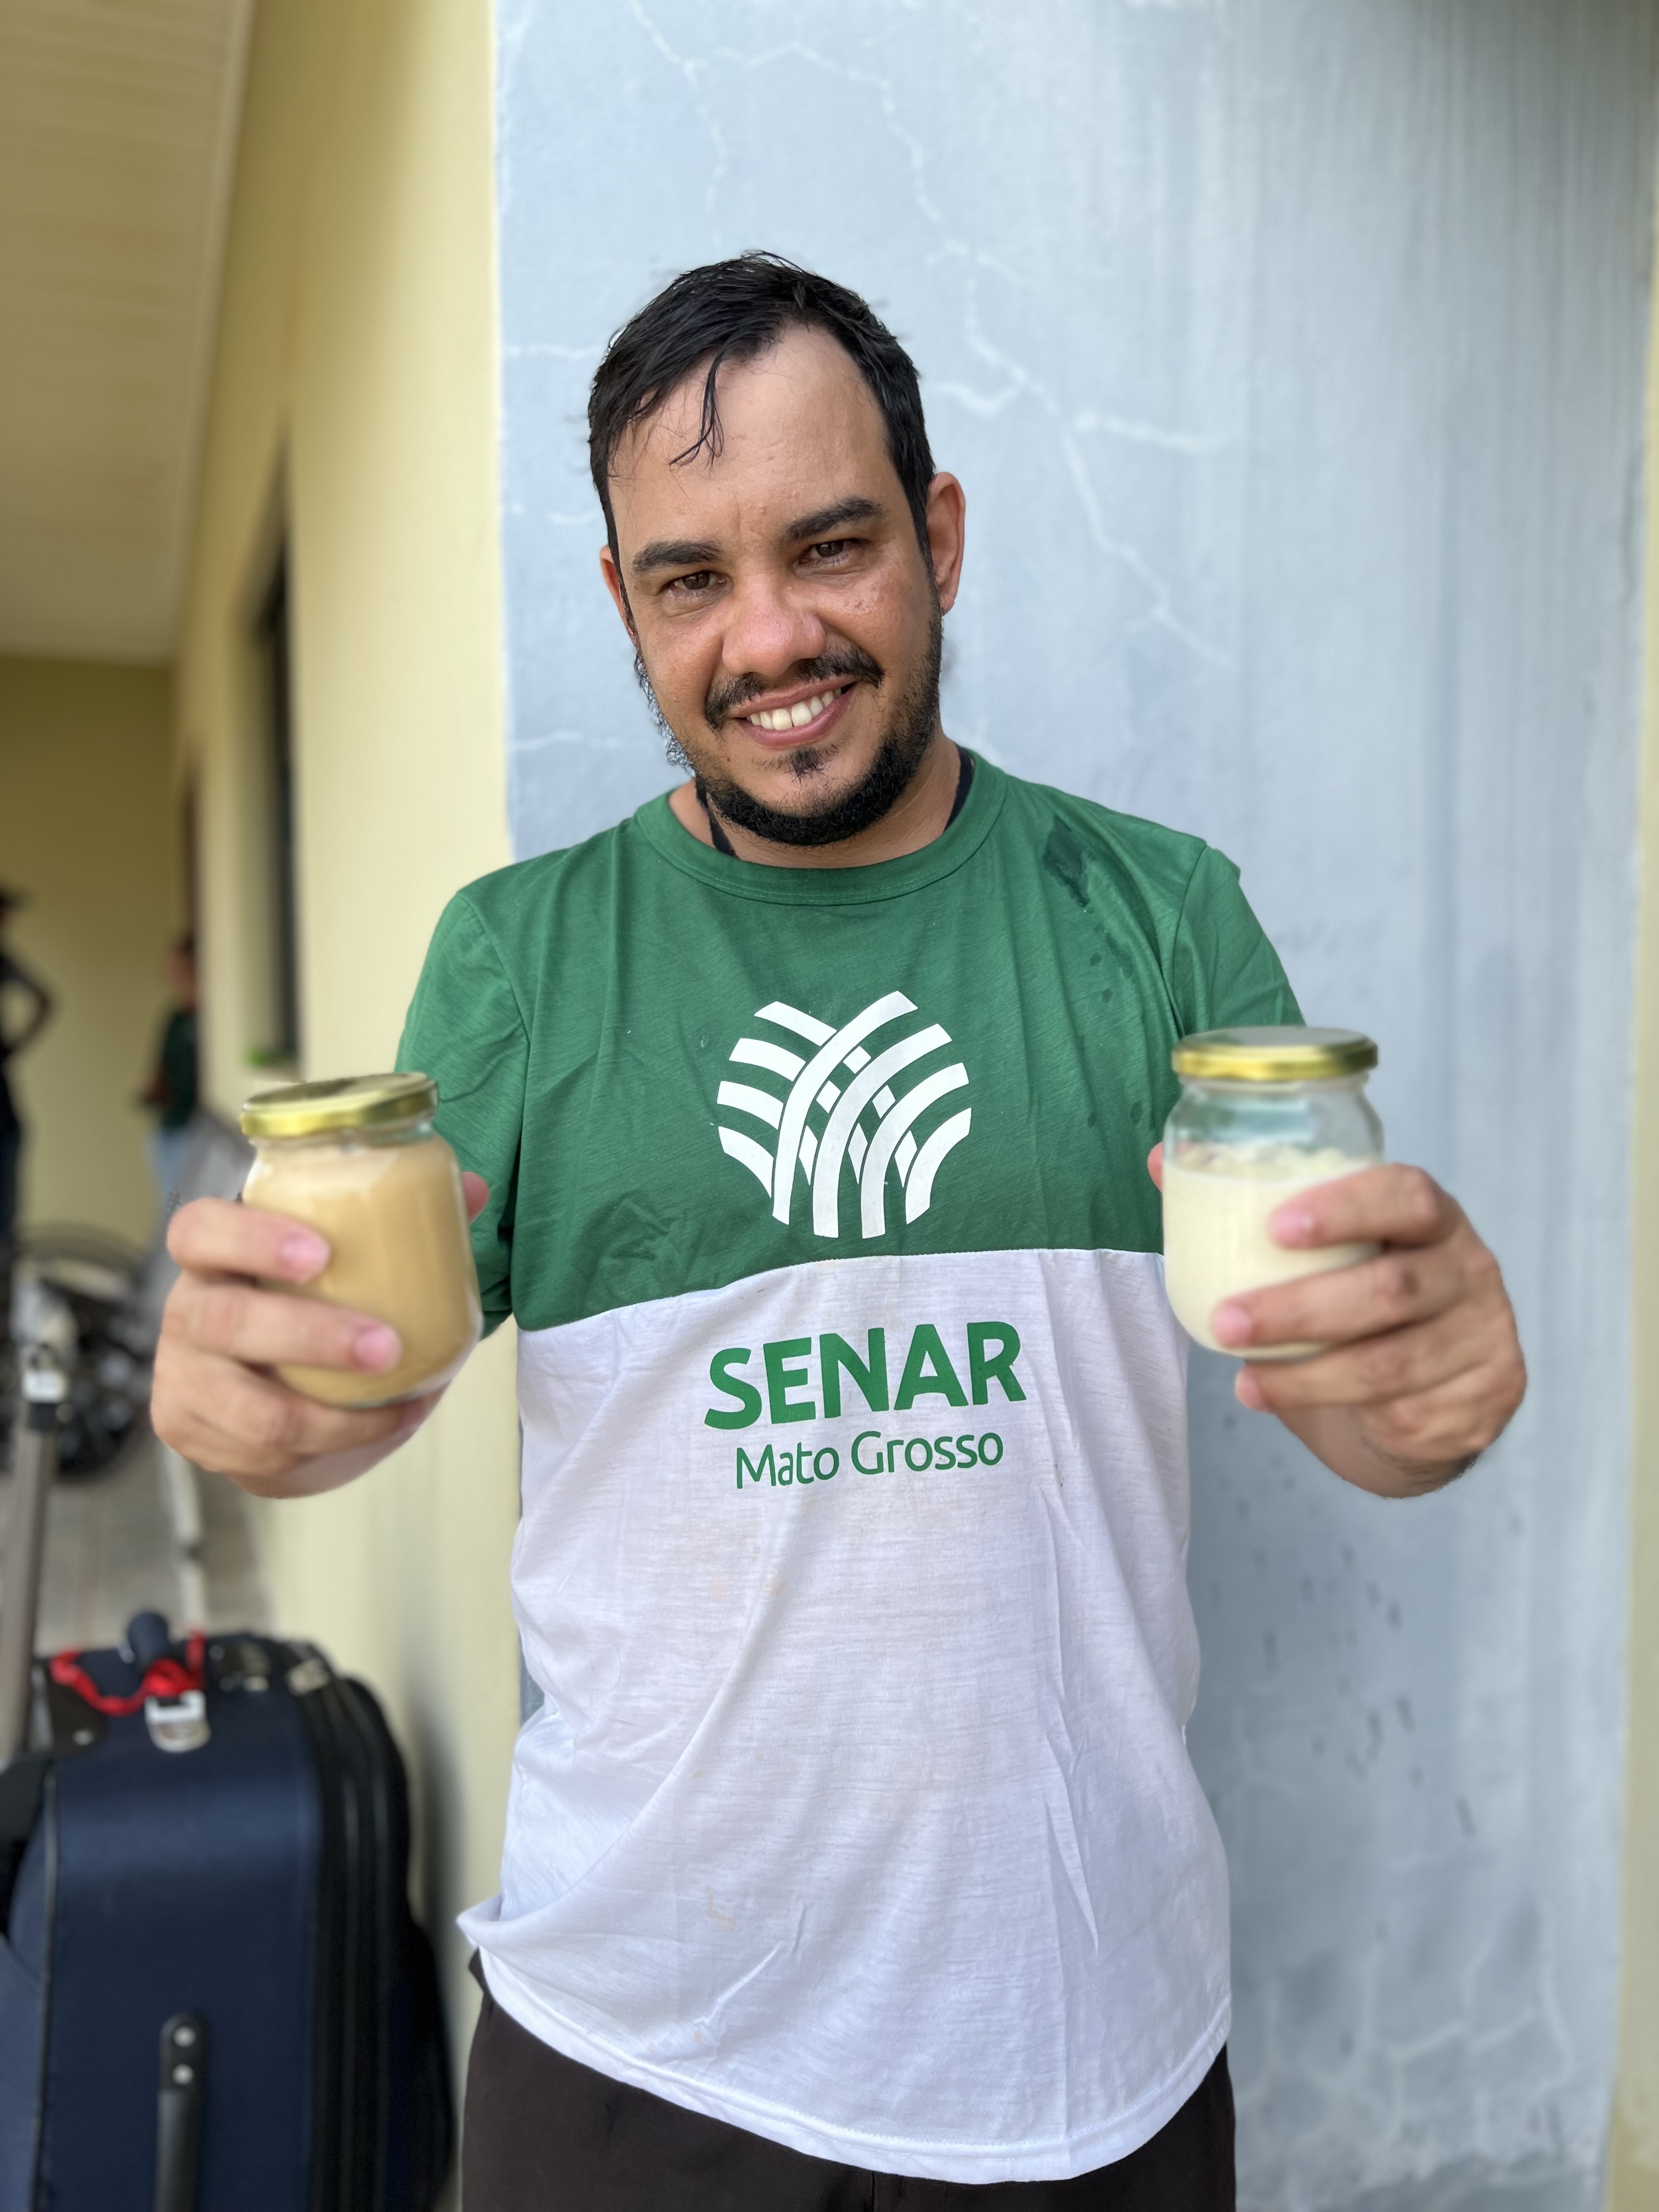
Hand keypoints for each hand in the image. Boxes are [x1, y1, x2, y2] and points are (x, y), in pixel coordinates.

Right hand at [151, 1172, 489, 1497]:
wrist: (268, 1392)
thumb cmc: (307, 1305)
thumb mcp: (341, 1263)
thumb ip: (400, 1223)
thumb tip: (476, 1190)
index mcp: (213, 1255)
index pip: (200, 1230)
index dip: (251, 1239)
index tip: (320, 1253)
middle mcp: (188, 1313)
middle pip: (225, 1321)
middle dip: (310, 1335)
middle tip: (385, 1345)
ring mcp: (184, 1380)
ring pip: (248, 1408)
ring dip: (331, 1415)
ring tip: (400, 1403)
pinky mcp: (194, 1435)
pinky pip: (263, 1456)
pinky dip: (337, 1445)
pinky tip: (386, 1425)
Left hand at [1147, 1147, 1524, 1496]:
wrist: (1430, 1387)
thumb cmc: (1360, 1301)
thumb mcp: (1326, 1251)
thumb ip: (1252, 1207)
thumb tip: (1161, 1161)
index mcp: (1432, 1217)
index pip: (1407, 1194)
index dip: (1345, 1207)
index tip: (1275, 1225)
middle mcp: (1470, 1270)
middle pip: (1392, 1288)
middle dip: (1300, 1309)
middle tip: (1226, 1321)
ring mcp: (1484, 1337)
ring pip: (1390, 1362)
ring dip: (1305, 1374)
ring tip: (1242, 1377)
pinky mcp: (1486, 1400)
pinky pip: (1406, 1413)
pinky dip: (1333, 1410)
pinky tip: (1279, 1401)